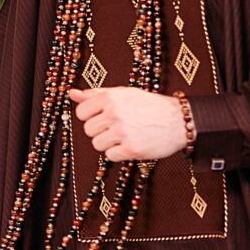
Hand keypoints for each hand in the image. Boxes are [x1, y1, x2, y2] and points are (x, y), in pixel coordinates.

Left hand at [67, 85, 186, 161]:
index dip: (91, 117)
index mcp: (111, 97)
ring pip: (97, 144)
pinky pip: (110, 156)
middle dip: (100, 131)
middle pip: (88, 130)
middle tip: (117, 128)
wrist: (178, 120)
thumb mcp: (123, 93)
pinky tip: (131, 144)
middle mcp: (115, 113)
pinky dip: (118, 153)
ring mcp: (123, 132)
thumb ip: (95, 94)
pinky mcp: (131, 149)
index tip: (103, 118)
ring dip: (108, 143)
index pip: (81, 112)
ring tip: (124, 136)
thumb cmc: (150, 106)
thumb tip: (71, 93)